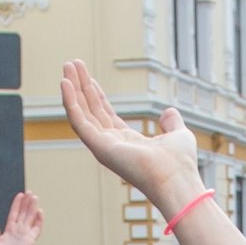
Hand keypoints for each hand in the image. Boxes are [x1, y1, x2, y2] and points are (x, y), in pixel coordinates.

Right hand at [59, 60, 204, 217]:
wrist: (178, 179)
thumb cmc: (180, 164)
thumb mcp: (178, 135)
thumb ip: (171, 123)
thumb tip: (169, 111)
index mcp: (128, 141)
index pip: (106, 114)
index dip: (97, 95)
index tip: (89, 78)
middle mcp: (112, 144)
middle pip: (90, 109)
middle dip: (81, 86)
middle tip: (72, 65)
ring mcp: (103, 146)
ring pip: (81, 112)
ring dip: (72, 89)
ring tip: (67, 67)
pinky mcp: (98, 147)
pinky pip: (78, 121)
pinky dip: (70, 102)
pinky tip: (65, 83)